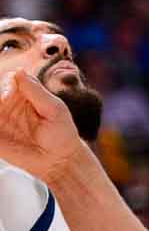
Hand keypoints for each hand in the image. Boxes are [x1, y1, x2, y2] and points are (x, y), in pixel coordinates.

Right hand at [0, 69, 82, 183]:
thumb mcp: (53, 109)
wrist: (58, 159)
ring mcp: (2, 119)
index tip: (7, 95)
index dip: (6, 83)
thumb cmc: (61, 131)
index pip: (11, 79)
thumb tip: (18, 71)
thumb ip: (35, 91)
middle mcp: (11, 104)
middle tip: (2, 101)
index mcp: (27, 93)